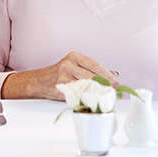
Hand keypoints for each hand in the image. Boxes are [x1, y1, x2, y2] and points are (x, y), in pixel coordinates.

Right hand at [3, 51, 117, 99]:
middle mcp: (69, 64)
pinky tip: (92, 100)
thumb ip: (93, 69)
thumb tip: (114, 74)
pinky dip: (87, 98)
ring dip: (98, 93)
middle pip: (93, 76)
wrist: (40, 81)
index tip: (117, 83)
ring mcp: (64, 77)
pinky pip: (79, 94)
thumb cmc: (60, 73)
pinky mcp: (62, 88)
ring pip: (87, 86)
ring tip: (105, 96)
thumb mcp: (76, 66)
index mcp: (74, 56)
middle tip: (114, 92)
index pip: (96, 66)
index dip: (108, 76)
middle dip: (105, 85)